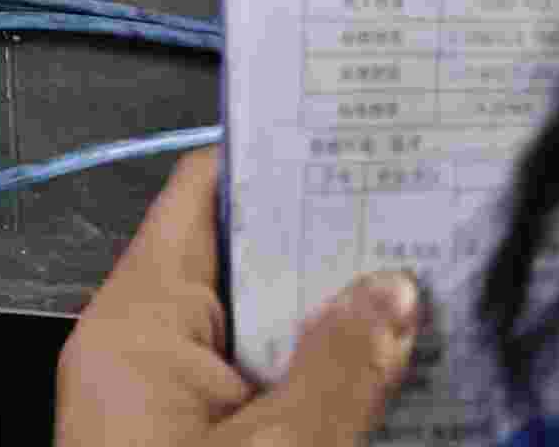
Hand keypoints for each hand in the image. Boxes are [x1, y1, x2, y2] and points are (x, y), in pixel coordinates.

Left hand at [57, 149, 422, 445]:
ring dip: (332, 323)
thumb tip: (394, 293)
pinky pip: (256, 389)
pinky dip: (313, 379)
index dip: (277, 162)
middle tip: (420, 221)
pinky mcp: (187, 437)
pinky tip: (385, 376)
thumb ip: (337, 373)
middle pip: (241, 265)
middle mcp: (139, 349)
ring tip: (423, 293)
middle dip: (328, 247)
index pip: (201, 196)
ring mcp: (161, 400)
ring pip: (259, 335)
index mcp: (135, 322)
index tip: (354, 140)